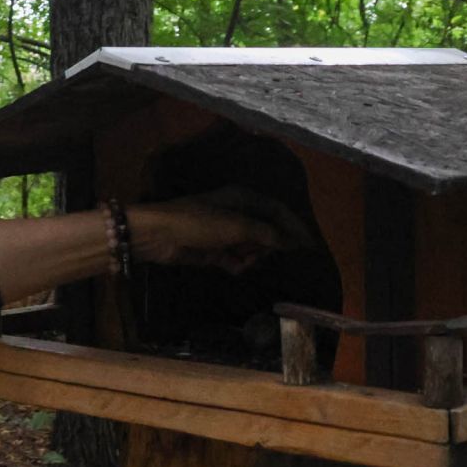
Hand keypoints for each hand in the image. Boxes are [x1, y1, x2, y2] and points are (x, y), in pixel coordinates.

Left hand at [129, 186, 319, 275]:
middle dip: (268, 245)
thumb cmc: (198, 223)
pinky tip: (232, 267)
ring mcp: (224, 233)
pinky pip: (235, 259)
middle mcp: (236, 213)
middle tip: (263, 255)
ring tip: (243, 260)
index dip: (294, 227)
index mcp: (243, 198)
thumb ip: (267, 234)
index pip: (278, 211)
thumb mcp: (237, 226)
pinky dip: (236, 264)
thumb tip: (293, 241)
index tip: (308, 246)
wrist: (158, 236)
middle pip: (266, 231)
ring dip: (251, 256)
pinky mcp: (213, 251)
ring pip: (251, 248)